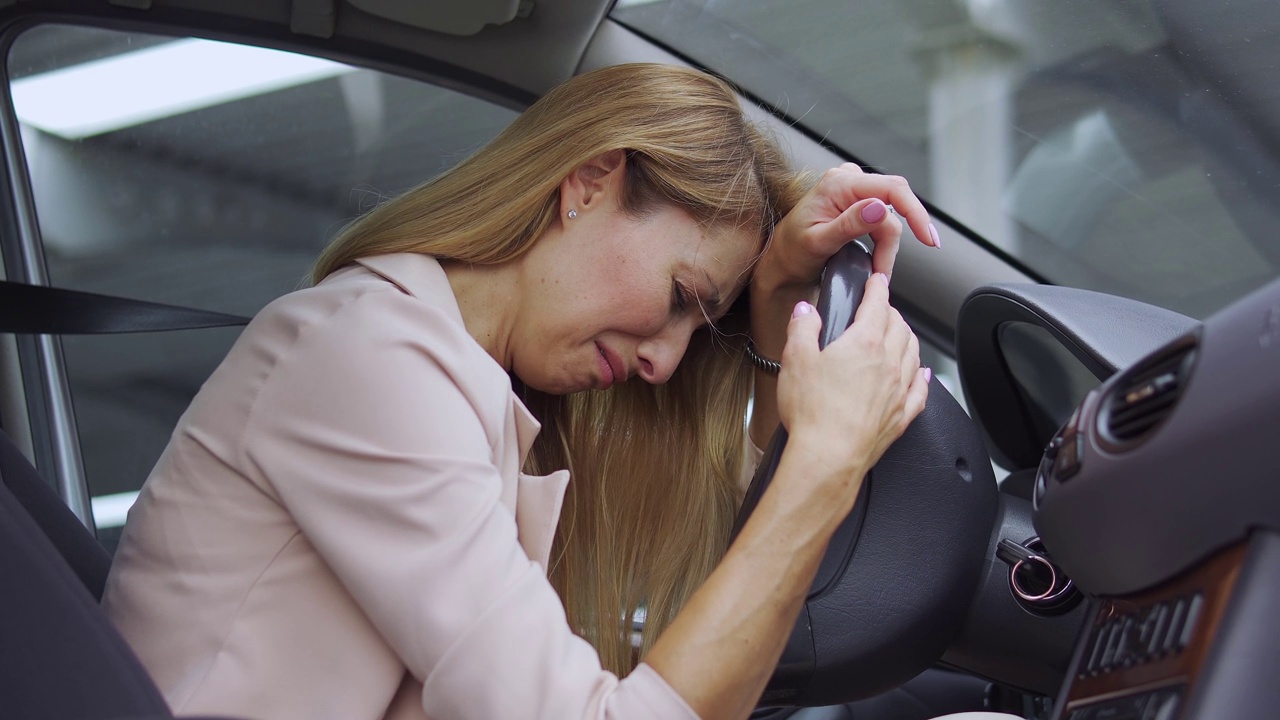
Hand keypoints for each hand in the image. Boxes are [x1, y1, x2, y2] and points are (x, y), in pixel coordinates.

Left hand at [754, 164, 937, 294]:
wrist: (780, 261)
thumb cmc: (791, 252)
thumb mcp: (817, 243)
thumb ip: (848, 225)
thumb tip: (879, 208)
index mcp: (838, 184)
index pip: (892, 189)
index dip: (915, 212)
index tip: (928, 240)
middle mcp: (847, 179)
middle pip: (894, 205)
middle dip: (894, 241)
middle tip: (883, 272)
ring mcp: (852, 189)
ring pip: (890, 216)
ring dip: (887, 246)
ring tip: (874, 271)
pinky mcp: (856, 202)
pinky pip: (882, 218)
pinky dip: (883, 242)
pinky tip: (874, 259)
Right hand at [775, 274, 929, 480]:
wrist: (828, 458)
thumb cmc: (812, 413)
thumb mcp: (795, 360)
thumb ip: (802, 329)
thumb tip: (806, 312)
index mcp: (865, 343)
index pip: (878, 304)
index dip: (877, 287)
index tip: (876, 280)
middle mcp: (889, 363)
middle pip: (900, 326)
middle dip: (891, 312)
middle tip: (880, 308)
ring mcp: (898, 390)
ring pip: (914, 353)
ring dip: (907, 338)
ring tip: (900, 334)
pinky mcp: (901, 416)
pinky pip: (921, 390)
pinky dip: (923, 376)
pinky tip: (922, 373)